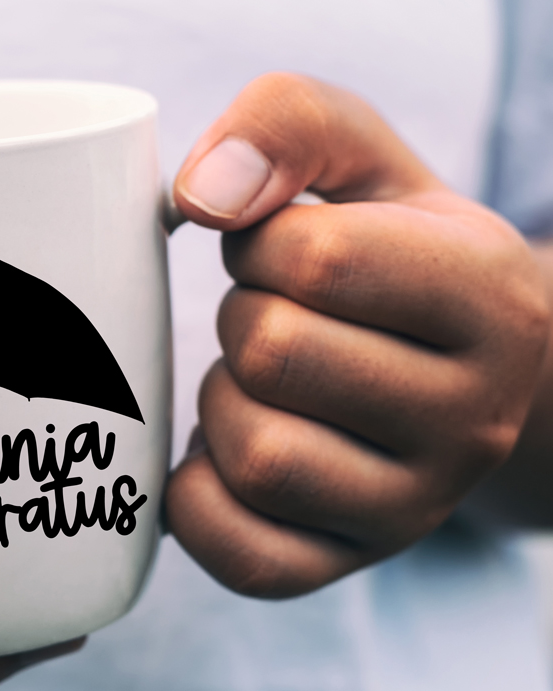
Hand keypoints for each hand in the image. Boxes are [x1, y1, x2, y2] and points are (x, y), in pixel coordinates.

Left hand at [164, 73, 549, 597]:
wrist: (451, 369)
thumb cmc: (388, 252)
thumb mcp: (363, 160)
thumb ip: (290, 125)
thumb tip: (200, 193)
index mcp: (491, 302)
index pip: (319, 258)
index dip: (260, 242)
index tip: (279, 252)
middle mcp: (473, 420)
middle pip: (276, 355)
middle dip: (241, 319)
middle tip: (269, 317)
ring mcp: (414, 508)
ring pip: (259, 457)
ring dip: (221, 405)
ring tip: (259, 385)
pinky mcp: (345, 564)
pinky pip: (239, 553)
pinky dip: (199, 497)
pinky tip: (224, 451)